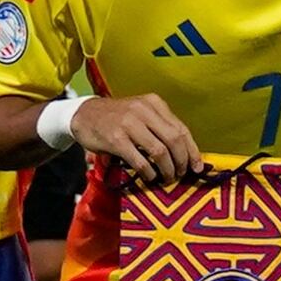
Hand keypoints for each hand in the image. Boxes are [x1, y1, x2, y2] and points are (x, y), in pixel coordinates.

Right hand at [70, 95, 206, 187]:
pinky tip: (150, 177)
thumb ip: (160, 126)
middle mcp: (143, 110)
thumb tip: (183, 153)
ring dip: (167, 169)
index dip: (192, 150)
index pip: (181, 128)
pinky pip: (140, 160)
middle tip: (181, 174)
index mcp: (154, 103)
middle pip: (174, 139)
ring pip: (160, 151)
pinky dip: (149, 172)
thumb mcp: (140, 113)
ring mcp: (129, 124)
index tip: (197, 166)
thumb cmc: (116, 117)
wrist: (83, 114)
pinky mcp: (116, 139)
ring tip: (167, 178)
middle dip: (182, 161)